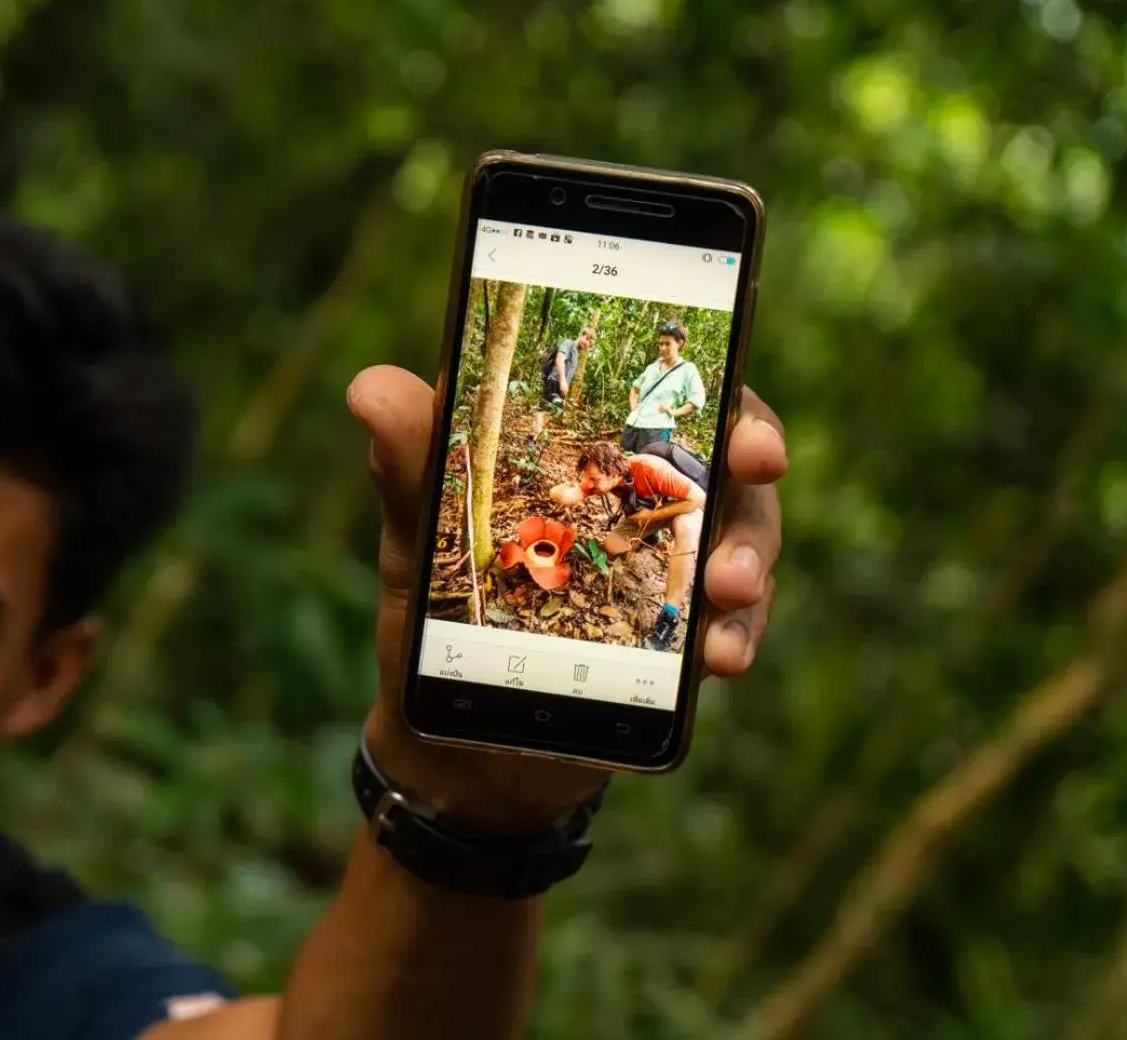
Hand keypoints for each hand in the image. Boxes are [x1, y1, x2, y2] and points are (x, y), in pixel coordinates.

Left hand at [347, 368, 786, 830]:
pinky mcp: (679, 642)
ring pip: (742, 539)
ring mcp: (668, 571)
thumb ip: (410, 464)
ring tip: (727, 589)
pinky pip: (730, 626)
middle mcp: (641, 501)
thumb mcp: (418, 538)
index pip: (665, 394)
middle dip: (753, 456)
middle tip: (756, 466)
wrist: (451, 746)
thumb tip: (370, 389)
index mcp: (586, 454)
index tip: (730, 403)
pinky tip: (721, 658)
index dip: (709, 380)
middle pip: (724, 456)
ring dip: (748, 556)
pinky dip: (736, 636)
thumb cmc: (433, 618)